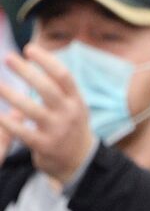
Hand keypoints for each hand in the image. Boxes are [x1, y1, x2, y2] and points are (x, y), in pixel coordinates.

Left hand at [0, 45, 96, 183]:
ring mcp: (57, 130)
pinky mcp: (45, 146)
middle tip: (8, 58)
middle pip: (47, 88)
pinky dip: (8, 122)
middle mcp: (68, 114)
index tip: (29, 49)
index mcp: (76, 101)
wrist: (80, 161)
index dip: (46, 60)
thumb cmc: (70, 127)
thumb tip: (42, 59)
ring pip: (31, 109)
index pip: (63, 75)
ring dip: (11, 95)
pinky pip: (23, 132)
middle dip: (26, 71)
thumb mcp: (74, 106)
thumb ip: (61, 88)